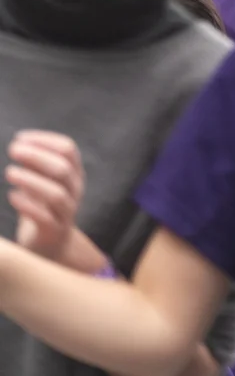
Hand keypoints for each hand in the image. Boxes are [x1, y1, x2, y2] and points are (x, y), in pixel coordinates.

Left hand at [8, 132, 86, 263]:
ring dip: (31, 180)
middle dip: (37, 156)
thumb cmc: (43, 207)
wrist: (52, 245)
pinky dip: (27, 205)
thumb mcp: (42, 182)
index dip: (45, 141)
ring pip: (56, 194)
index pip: (68, 149)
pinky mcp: (54, 230)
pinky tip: (13, 196)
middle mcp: (75, 190)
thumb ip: (36, 167)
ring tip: (9, 172)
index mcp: (74, 174)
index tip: (20, 138)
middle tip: (12, 150)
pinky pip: (44, 217)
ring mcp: (67, 211)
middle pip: (63, 168)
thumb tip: (20, 144)